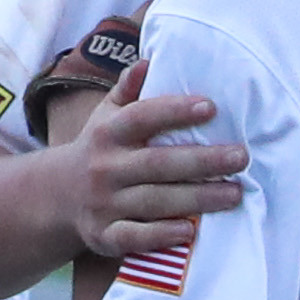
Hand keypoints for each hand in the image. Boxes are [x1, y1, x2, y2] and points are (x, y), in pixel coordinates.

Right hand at [67, 61, 244, 264]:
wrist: (57, 196)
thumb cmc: (99, 150)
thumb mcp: (105, 117)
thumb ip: (127, 91)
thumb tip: (148, 62)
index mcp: (107, 133)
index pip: (141, 117)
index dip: (174, 111)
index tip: (211, 107)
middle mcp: (104, 166)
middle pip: (157, 163)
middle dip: (202, 160)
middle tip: (241, 157)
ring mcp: (104, 203)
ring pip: (154, 201)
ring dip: (197, 199)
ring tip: (234, 194)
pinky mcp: (104, 235)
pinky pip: (133, 237)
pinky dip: (161, 236)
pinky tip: (189, 231)